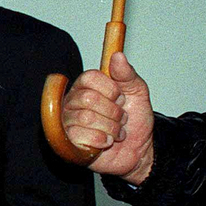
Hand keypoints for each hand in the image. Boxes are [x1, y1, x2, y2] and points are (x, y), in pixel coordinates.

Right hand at [62, 51, 154, 184]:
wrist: (138, 150)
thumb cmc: (135, 121)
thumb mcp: (138, 93)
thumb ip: (127, 74)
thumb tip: (117, 56)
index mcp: (85, 87)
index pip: (89, 78)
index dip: (110, 89)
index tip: (120, 98)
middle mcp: (72, 103)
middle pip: (88, 99)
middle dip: (113, 111)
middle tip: (120, 117)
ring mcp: (68, 122)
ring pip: (87, 118)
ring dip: (111, 127)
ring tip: (115, 131)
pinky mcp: (68, 142)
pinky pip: (82, 136)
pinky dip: (102, 139)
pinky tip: (106, 142)